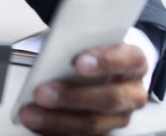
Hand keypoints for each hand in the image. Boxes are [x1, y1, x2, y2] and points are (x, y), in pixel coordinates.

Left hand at [17, 43, 148, 134]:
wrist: (105, 68)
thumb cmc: (96, 51)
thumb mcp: (92, 39)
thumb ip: (79, 43)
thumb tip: (55, 51)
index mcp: (134, 62)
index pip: (128, 60)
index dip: (104, 61)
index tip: (78, 62)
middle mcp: (132, 93)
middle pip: (109, 98)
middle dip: (73, 96)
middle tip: (43, 92)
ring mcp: (119, 116)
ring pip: (93, 124)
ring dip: (58, 119)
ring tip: (31, 112)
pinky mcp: (103, 132)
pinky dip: (53, 129)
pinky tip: (36, 121)